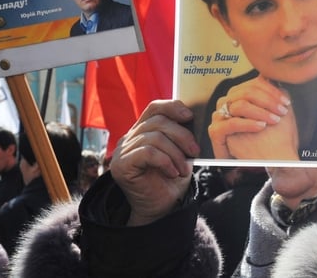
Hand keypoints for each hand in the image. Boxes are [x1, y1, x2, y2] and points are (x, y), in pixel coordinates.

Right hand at [109, 100, 199, 225]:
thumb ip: (181, 134)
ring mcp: (122, 151)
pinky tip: (173, 172)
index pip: (154, 108)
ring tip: (183, 169)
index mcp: (142, 131)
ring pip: (153, 137)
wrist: (162, 209)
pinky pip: (147, 152)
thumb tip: (192, 118)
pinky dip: (165, 161)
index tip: (189, 116)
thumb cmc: (171, 180)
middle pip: (157, 122)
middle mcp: (129, 138)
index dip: (172, 107)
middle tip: (195, 151)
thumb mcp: (180, 152)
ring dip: (175, 153)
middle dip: (181, 135)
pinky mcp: (121, 165)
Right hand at [208, 75, 290, 158]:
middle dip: (268, 101)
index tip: (286, 102)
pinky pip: (232, 123)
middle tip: (283, 111)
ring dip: (260, 111)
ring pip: (240, 105)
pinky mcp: (215, 130)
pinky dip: (249, 124)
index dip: (272, 91)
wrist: (256, 161)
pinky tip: (261, 127)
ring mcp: (219, 115)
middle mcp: (228, 101)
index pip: (255, 83)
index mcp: (240, 94)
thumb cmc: (266, 138)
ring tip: (275, 120)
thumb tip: (282, 83)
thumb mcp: (273, 115)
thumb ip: (275, 99)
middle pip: (247, 91)